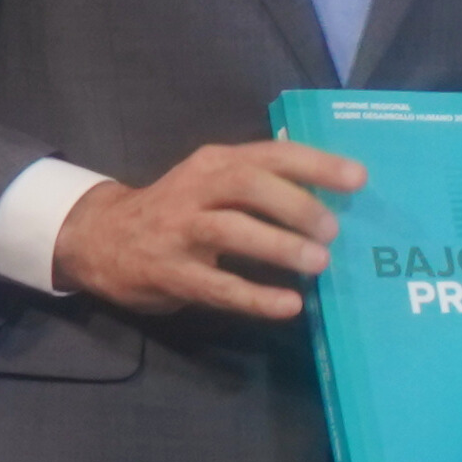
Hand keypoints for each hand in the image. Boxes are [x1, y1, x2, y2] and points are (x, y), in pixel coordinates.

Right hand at [55, 140, 366, 320]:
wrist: (102, 238)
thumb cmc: (178, 209)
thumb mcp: (212, 181)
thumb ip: (262, 180)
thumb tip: (333, 189)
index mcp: (215, 162)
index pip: (271, 154)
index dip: (315, 164)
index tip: (358, 179)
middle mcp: (196, 189)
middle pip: (248, 186)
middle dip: (296, 206)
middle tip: (334, 231)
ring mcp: (180, 230)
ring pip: (231, 231)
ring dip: (279, 246)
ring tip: (319, 263)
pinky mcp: (171, 272)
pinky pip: (218, 286)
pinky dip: (255, 297)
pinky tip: (287, 306)